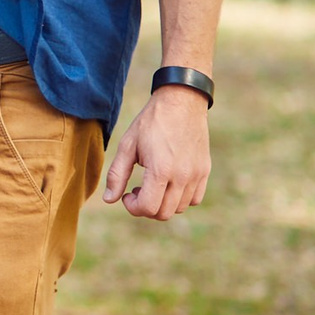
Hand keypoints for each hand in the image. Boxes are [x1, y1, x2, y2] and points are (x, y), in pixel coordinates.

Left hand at [101, 85, 210, 219]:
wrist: (181, 101)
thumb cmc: (151, 122)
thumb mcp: (128, 145)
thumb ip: (117, 174)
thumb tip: (109, 200)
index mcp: (161, 170)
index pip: (148, 207)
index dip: (133, 207)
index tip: (127, 194)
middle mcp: (182, 176)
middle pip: (164, 213)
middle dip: (146, 207)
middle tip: (137, 190)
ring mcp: (196, 174)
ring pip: (180, 208)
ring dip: (163, 204)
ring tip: (153, 184)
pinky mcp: (205, 170)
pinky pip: (195, 199)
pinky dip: (181, 199)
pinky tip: (170, 183)